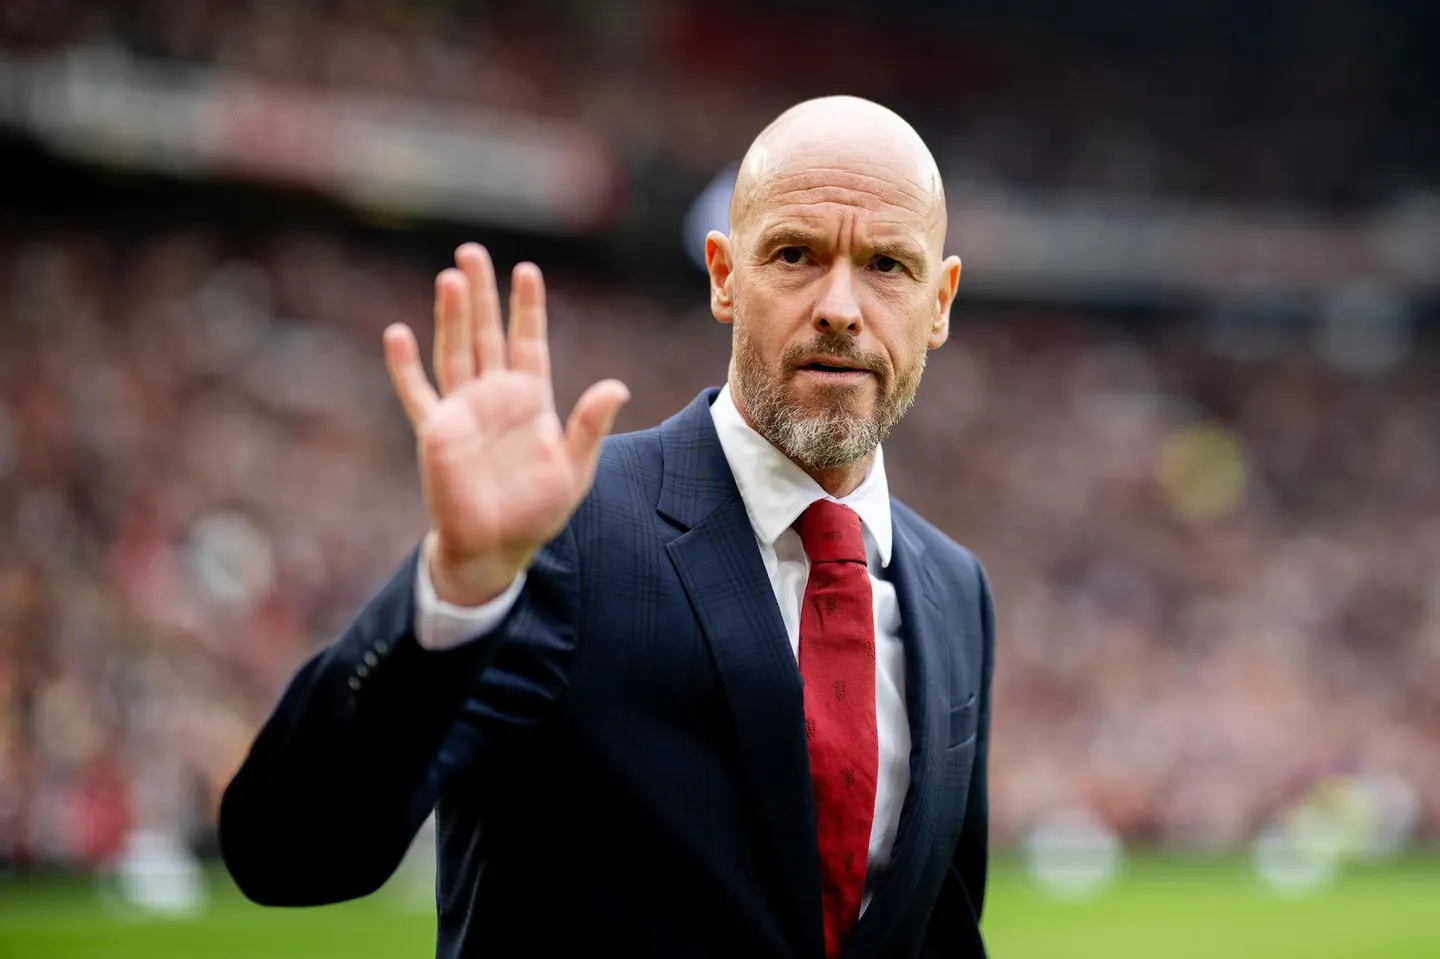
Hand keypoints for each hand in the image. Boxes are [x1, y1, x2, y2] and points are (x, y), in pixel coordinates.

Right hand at [383, 244, 628, 605]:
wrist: (496, 546)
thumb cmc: (537, 510)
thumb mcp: (574, 468)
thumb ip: (590, 426)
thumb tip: (617, 387)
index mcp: (531, 401)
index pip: (528, 343)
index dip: (527, 309)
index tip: (527, 272)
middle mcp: (494, 398)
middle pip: (487, 335)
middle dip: (483, 295)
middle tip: (473, 251)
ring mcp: (463, 411)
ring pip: (455, 352)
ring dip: (452, 316)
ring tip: (449, 278)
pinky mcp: (436, 432)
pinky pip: (417, 393)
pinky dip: (405, 366)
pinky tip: (398, 334)